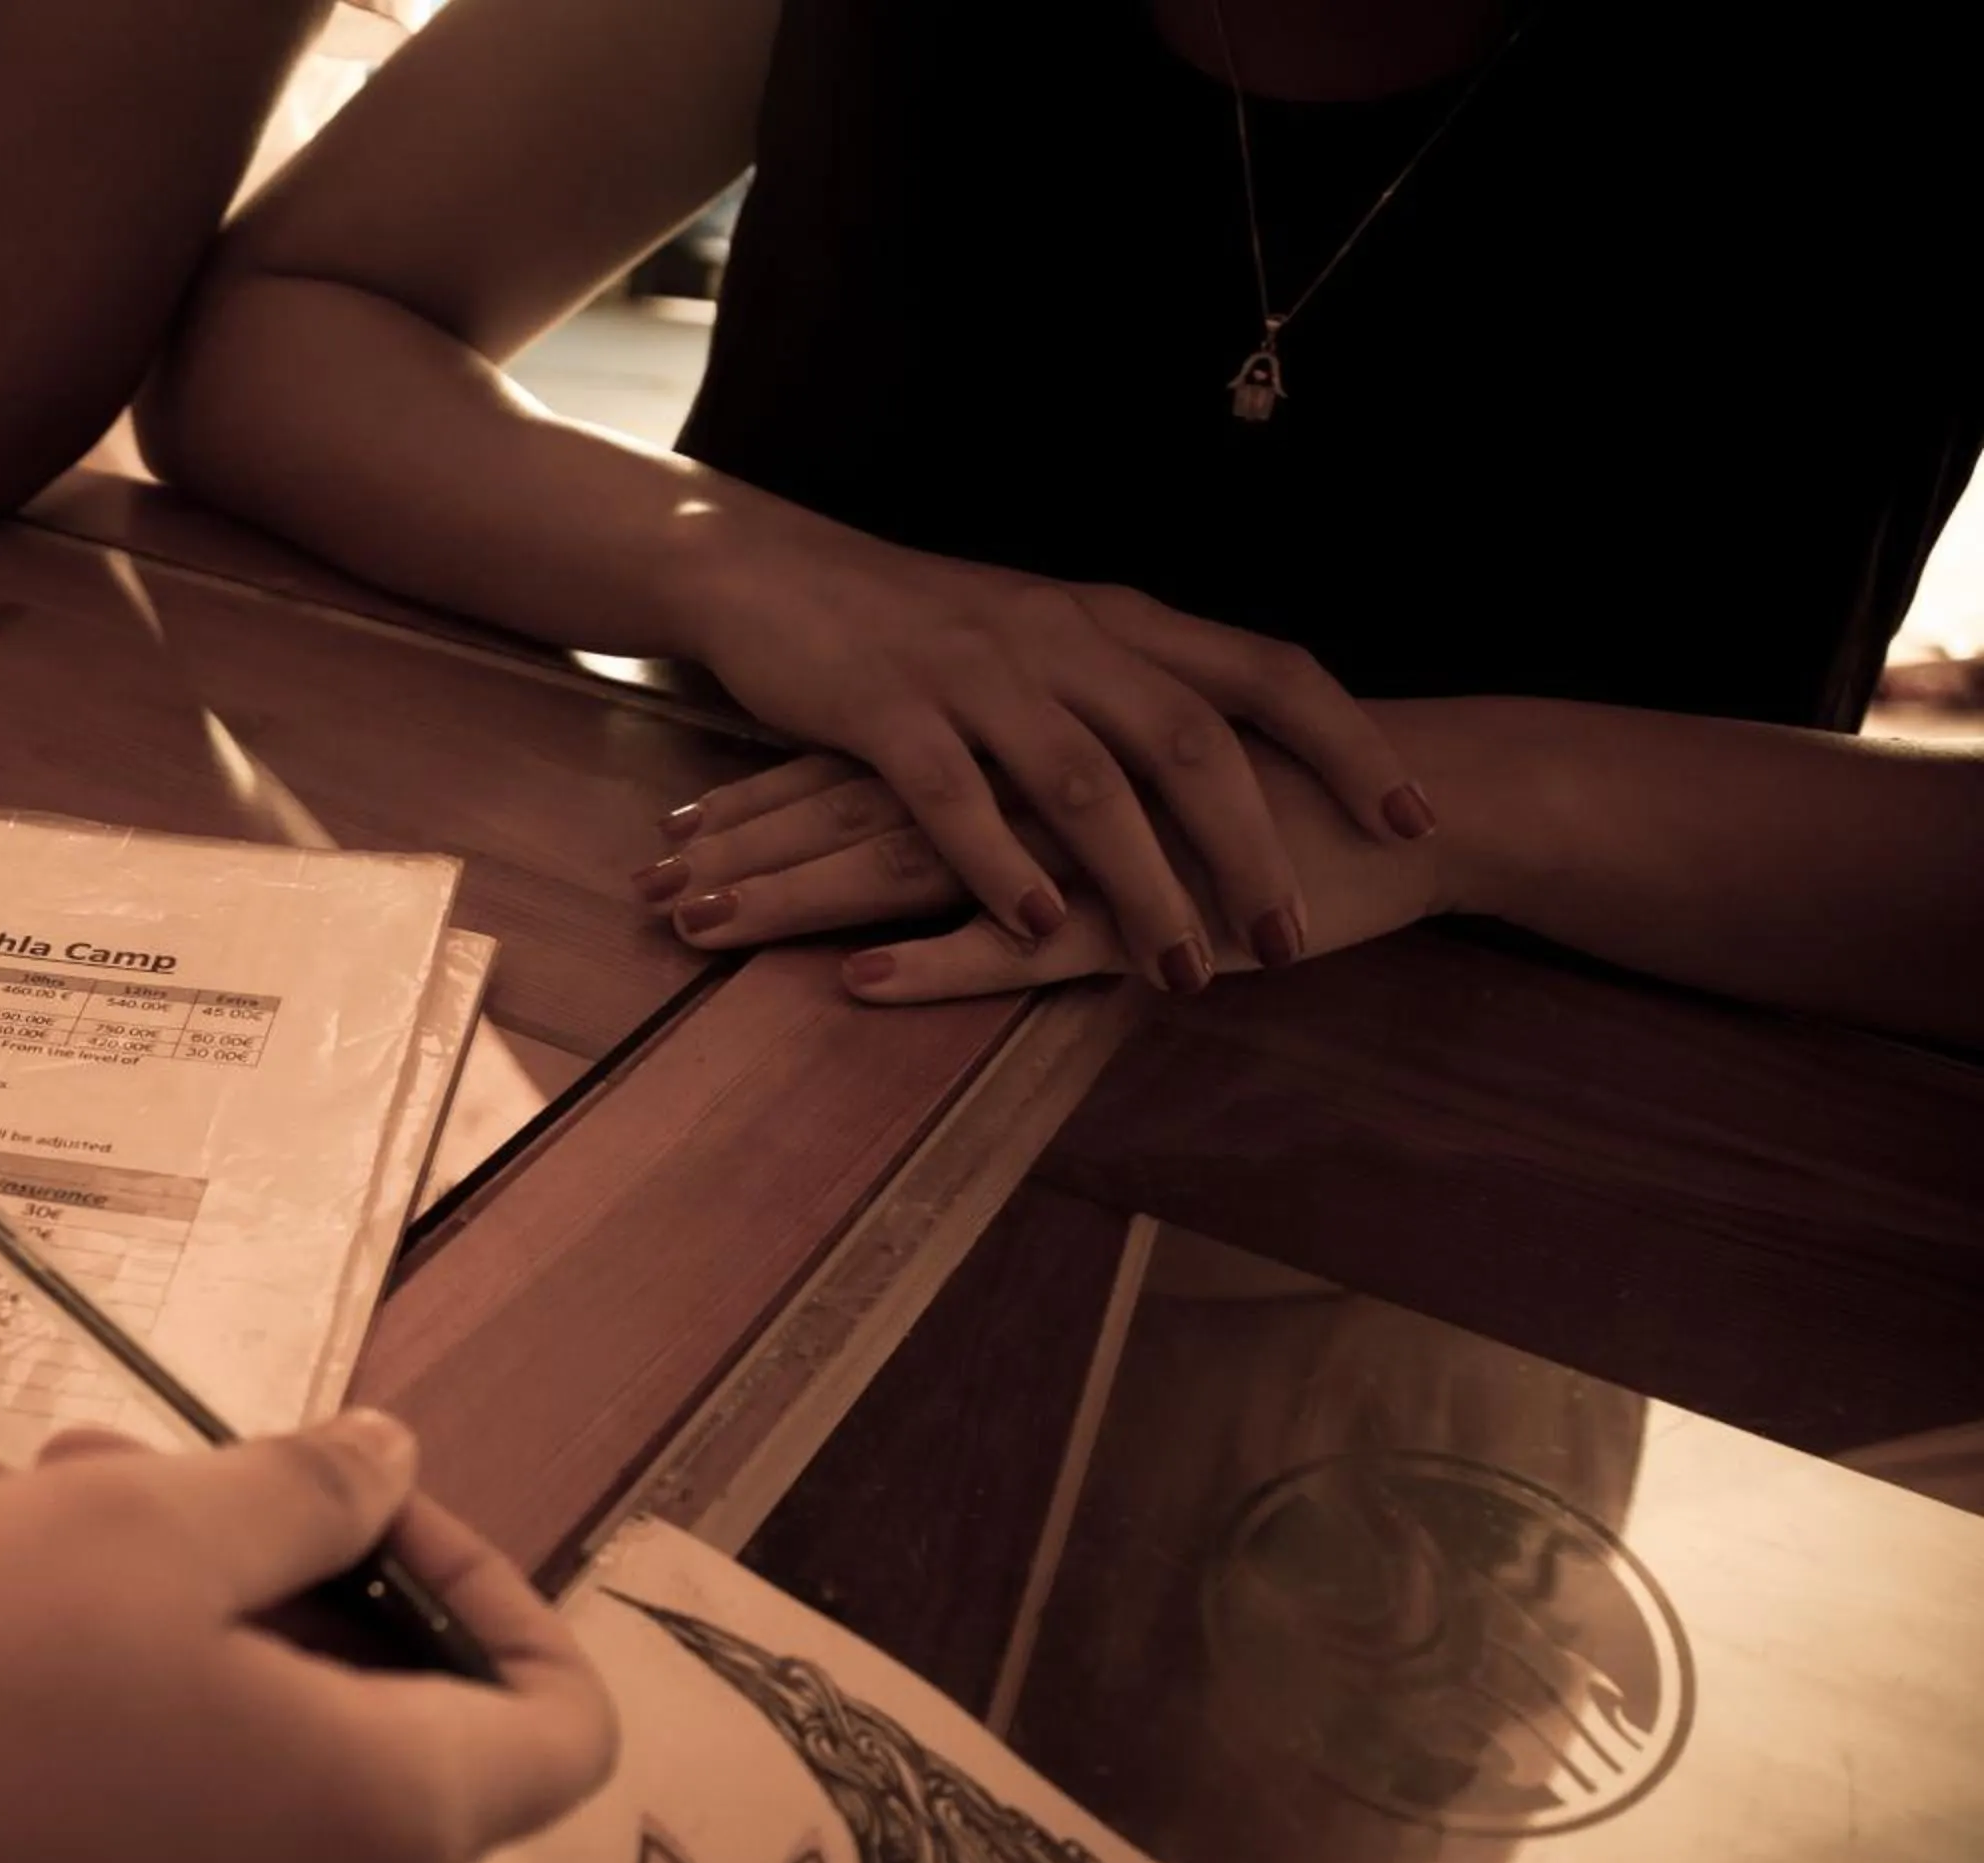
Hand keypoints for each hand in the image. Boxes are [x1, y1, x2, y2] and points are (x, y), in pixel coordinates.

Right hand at [670, 514, 1437, 991]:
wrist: (769, 570)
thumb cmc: (920, 624)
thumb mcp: (1049, 637)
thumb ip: (1133, 690)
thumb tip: (1238, 764)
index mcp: (1116, 618)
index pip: (1266, 668)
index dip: (1347, 744)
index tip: (1412, 819)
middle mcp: (1061, 636)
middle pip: (1189, 738)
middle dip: (1252, 846)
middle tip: (1291, 939)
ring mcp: (973, 671)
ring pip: (1084, 781)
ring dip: (1143, 882)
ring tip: (1184, 971)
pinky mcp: (885, 709)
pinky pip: (954, 796)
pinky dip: (1000, 865)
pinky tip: (1036, 929)